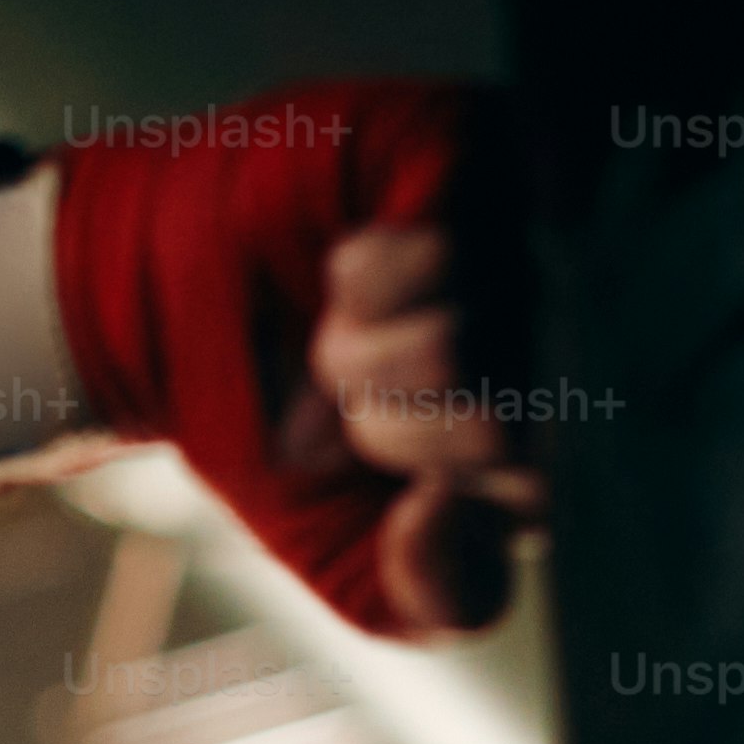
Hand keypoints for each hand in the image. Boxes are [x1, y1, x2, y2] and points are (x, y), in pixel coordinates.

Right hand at [55, 78, 542, 636]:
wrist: (171, 331)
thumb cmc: (283, 442)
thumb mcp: (364, 572)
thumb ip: (447, 595)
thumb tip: (455, 508)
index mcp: (568, 435)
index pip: (550, 491)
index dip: (443, 488)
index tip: (391, 469)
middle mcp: (572, 330)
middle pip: (513, 423)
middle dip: (396, 431)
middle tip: (357, 401)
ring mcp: (539, 233)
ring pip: (470, 340)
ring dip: (365, 358)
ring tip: (341, 336)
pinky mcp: (490, 148)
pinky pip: (446, 242)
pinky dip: (367, 281)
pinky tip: (347, 267)